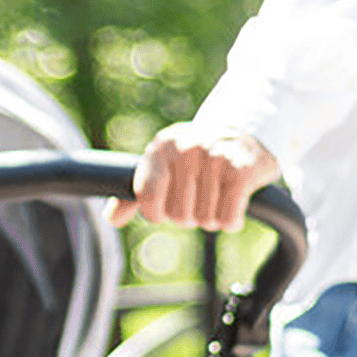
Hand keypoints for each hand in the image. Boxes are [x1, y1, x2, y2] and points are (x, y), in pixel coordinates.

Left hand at [111, 123, 279, 230]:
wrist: (244, 135)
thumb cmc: (196, 159)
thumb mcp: (163, 167)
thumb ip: (135, 194)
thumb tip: (111, 219)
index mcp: (161, 148)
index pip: (146, 195)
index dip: (155, 213)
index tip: (164, 211)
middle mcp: (186, 148)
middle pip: (178, 215)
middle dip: (190, 215)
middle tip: (201, 195)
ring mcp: (215, 157)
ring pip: (205, 219)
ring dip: (213, 217)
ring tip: (219, 194)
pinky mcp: (241, 170)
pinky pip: (227, 218)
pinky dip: (232, 220)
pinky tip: (235, 204)